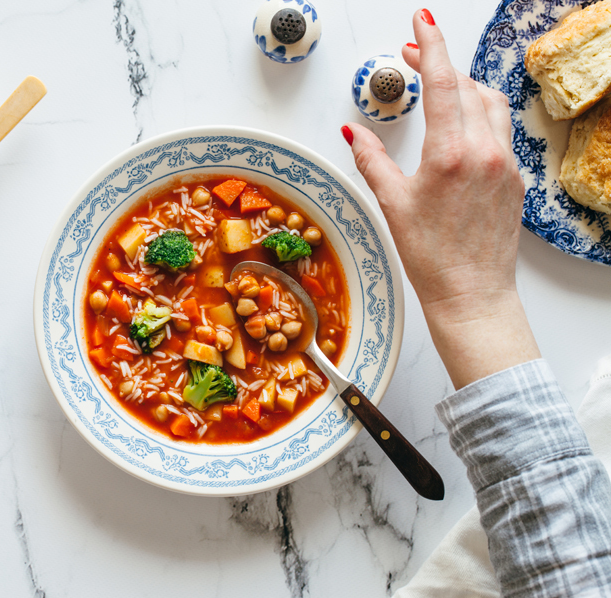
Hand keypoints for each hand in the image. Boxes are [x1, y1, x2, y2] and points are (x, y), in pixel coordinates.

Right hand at [342, 9, 539, 388]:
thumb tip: (354, 132)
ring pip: (492, 104)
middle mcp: (486, 152)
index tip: (421, 21)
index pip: (444, 82)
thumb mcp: (392, 204)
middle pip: (468, 86)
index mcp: (452, 154)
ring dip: (466, 87)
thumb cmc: (432, 257)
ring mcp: (506, 165)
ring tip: (440, 89)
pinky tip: (460, 130)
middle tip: (414, 58)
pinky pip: (501, 131)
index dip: (430, 45)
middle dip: (441, 65)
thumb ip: (372, 159)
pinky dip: (480, 117)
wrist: (473, 296)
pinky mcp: (516, 179)